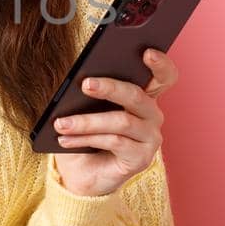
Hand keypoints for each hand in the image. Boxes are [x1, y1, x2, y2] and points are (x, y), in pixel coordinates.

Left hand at [51, 48, 179, 196]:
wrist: (82, 173)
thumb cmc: (86, 134)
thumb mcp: (87, 109)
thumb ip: (93, 93)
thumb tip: (84, 79)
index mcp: (143, 96)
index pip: (164, 76)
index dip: (160, 63)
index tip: (146, 52)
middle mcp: (153, 115)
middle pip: (136, 95)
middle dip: (110, 88)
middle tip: (85, 84)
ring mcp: (151, 138)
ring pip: (121, 121)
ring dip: (86, 121)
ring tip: (60, 123)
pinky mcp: (142, 158)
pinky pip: (114, 142)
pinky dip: (86, 139)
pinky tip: (65, 139)